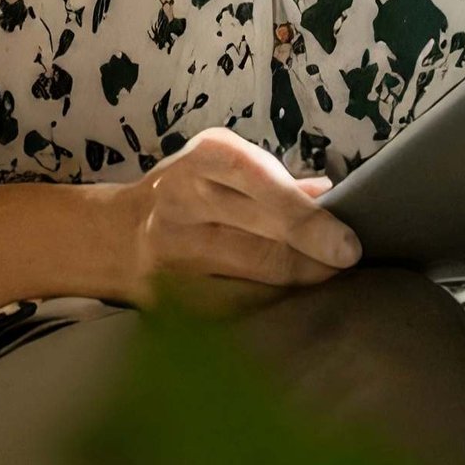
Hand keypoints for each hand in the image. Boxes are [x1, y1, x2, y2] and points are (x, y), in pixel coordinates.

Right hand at [106, 127, 361, 303]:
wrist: (117, 234)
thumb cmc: (191, 188)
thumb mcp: (228, 160)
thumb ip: (277, 179)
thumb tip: (333, 195)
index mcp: (206, 158)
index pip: (264, 186)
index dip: (308, 219)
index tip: (348, 245)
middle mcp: (185, 203)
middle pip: (262, 239)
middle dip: (313, 255)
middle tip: (347, 260)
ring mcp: (174, 255)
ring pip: (253, 277)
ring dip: (298, 279)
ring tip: (325, 274)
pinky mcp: (170, 296)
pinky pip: (235, 306)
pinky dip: (269, 302)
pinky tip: (288, 296)